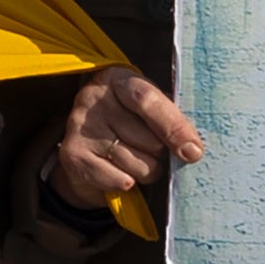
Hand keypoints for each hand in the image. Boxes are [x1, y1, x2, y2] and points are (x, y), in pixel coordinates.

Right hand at [48, 69, 203, 224]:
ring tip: (137, 162)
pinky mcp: (72, 154)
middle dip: (162, 155)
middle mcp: (94, 98)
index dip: (174, 127)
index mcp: (119, 79)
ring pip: (137, 165)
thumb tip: (192, 149)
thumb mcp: (150, 111)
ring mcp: (79, 125)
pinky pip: (117, 180)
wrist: (88, 146)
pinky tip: (122, 175)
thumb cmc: (131, 123)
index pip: (147, 100)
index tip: (193, 151)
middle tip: (155, 151)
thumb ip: (171, 120)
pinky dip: (127, 184)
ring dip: (147, 172)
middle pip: (147, 139)